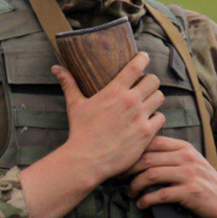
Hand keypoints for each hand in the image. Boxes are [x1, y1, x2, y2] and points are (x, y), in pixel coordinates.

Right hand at [52, 52, 165, 184]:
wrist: (87, 160)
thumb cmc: (80, 131)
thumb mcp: (75, 105)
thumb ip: (69, 83)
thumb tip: (56, 68)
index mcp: (115, 91)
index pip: (137, 65)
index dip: (143, 58)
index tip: (143, 58)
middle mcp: (131, 101)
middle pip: (154, 80)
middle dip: (150, 81)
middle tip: (144, 86)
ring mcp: (140, 117)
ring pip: (160, 98)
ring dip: (154, 98)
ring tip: (148, 103)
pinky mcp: (146, 133)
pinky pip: (161, 118)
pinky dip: (156, 118)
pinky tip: (149, 121)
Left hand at [126, 136, 216, 217]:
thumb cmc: (204, 182)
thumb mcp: (190, 161)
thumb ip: (171, 154)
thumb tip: (140, 153)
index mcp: (183, 147)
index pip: (152, 142)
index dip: (133, 152)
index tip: (122, 162)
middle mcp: (186, 157)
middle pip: (147, 158)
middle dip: (129, 169)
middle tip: (119, 178)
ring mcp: (189, 174)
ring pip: (151, 175)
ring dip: (135, 185)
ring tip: (129, 192)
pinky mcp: (190, 192)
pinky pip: (161, 194)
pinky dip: (147, 200)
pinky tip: (142, 204)